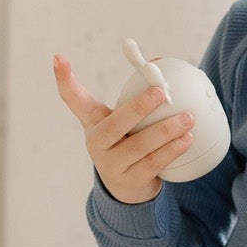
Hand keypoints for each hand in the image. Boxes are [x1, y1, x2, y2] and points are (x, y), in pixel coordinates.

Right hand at [52, 53, 195, 204]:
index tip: (58, 57)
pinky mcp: (130, 181)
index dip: (65, 79)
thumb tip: (159, 62)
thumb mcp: (126, 121)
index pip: (74, 99)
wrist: (127, 189)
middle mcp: (97, 143)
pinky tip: (187, 140)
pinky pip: (152, 163)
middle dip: (139, 107)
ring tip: (188, 118)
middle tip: (160, 92)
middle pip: (115, 124)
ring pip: (139, 146)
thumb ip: (137, 94)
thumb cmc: (128, 142)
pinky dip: (171, 151)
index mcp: (93, 122)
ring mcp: (111, 165)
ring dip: (165, 131)